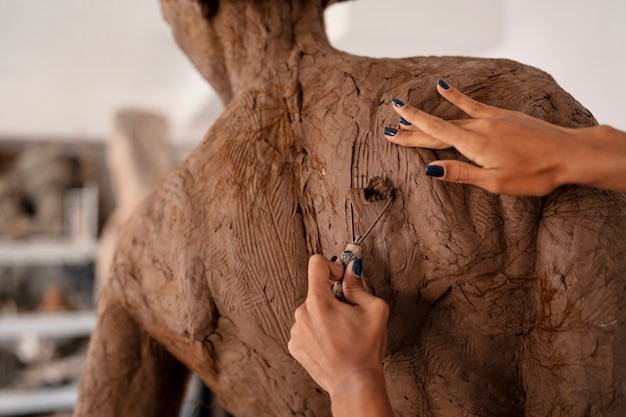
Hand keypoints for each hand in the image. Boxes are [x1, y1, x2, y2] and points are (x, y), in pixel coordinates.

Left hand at [288, 255, 392, 415]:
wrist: (354, 384)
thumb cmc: (365, 349)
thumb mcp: (374, 309)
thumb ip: (358, 284)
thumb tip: (351, 268)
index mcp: (318, 301)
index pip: (316, 264)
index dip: (333, 266)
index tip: (342, 279)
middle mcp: (301, 314)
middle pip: (316, 291)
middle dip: (333, 297)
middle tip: (349, 315)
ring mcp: (296, 331)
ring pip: (311, 310)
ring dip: (324, 315)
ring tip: (342, 334)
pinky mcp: (294, 345)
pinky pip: (306, 328)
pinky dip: (318, 331)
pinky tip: (332, 344)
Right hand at [384, 80, 588, 195]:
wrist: (568, 153)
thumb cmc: (535, 173)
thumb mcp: (495, 181)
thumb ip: (462, 173)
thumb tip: (431, 168)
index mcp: (474, 145)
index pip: (434, 137)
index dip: (410, 134)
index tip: (389, 129)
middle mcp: (478, 127)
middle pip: (438, 128)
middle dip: (412, 128)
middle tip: (389, 127)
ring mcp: (490, 118)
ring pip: (451, 117)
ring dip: (428, 116)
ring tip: (407, 113)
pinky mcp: (501, 115)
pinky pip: (472, 104)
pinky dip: (455, 96)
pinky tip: (443, 87)